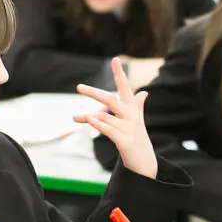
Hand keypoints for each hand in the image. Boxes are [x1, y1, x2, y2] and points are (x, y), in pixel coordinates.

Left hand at [75, 57, 157, 178]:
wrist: (145, 161)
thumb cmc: (137, 138)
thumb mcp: (137, 120)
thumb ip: (137, 106)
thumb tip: (144, 93)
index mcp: (133, 108)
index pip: (126, 87)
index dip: (120, 74)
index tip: (115, 59)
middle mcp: (132, 116)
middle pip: (111, 99)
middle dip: (94, 92)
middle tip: (78, 87)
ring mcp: (129, 128)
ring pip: (103, 116)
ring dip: (88, 116)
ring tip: (77, 117)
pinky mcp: (124, 140)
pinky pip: (106, 128)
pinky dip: (95, 123)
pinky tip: (87, 119)